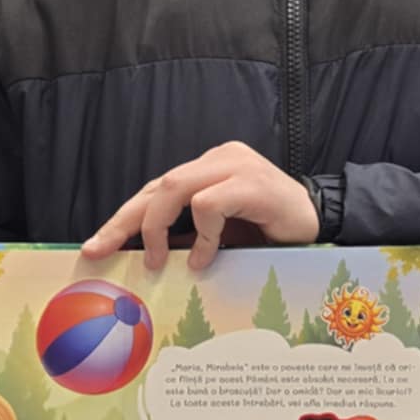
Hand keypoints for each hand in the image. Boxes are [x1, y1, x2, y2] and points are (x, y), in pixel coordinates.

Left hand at [82, 142, 316, 269]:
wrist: (322, 223)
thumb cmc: (271, 233)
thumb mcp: (220, 237)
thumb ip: (187, 238)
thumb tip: (142, 259)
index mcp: (208, 168)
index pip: (156, 189)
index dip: (124, 218)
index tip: (97, 247)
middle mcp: (218, 158)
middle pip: (157, 185)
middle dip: (124, 221)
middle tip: (101, 250)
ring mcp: (235, 165)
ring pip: (175, 187)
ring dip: (158, 226)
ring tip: (157, 261)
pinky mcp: (251, 181)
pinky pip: (209, 204)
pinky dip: (200, 234)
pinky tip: (206, 258)